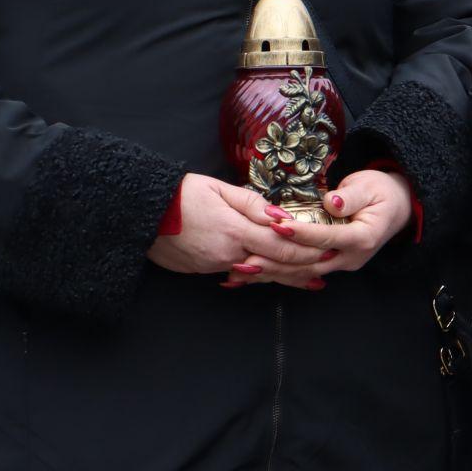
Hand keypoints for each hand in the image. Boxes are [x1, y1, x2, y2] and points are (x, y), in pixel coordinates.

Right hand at [146, 172, 328, 287]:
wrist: (142, 214)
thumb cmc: (181, 194)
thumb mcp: (219, 189)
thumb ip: (253, 204)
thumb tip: (281, 216)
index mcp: (235, 230)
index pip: (281, 246)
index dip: (308, 251)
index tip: (329, 252)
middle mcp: (227, 253)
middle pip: (274, 266)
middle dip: (303, 270)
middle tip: (328, 272)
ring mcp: (214, 265)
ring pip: (257, 273)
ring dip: (283, 277)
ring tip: (309, 281)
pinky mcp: (203, 270)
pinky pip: (236, 274)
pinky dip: (257, 275)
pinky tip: (273, 277)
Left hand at [252, 169, 416, 287]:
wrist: (398, 206)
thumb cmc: (382, 191)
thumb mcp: (370, 185)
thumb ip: (351, 195)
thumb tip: (332, 203)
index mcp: (363, 237)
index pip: (326, 237)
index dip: (300, 233)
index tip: (275, 225)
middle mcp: (352, 257)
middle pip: (309, 264)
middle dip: (276, 263)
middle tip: (246, 260)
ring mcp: (342, 264)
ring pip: (303, 272)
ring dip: (272, 273)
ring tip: (241, 272)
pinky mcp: (333, 264)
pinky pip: (304, 271)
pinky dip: (279, 273)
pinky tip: (254, 276)